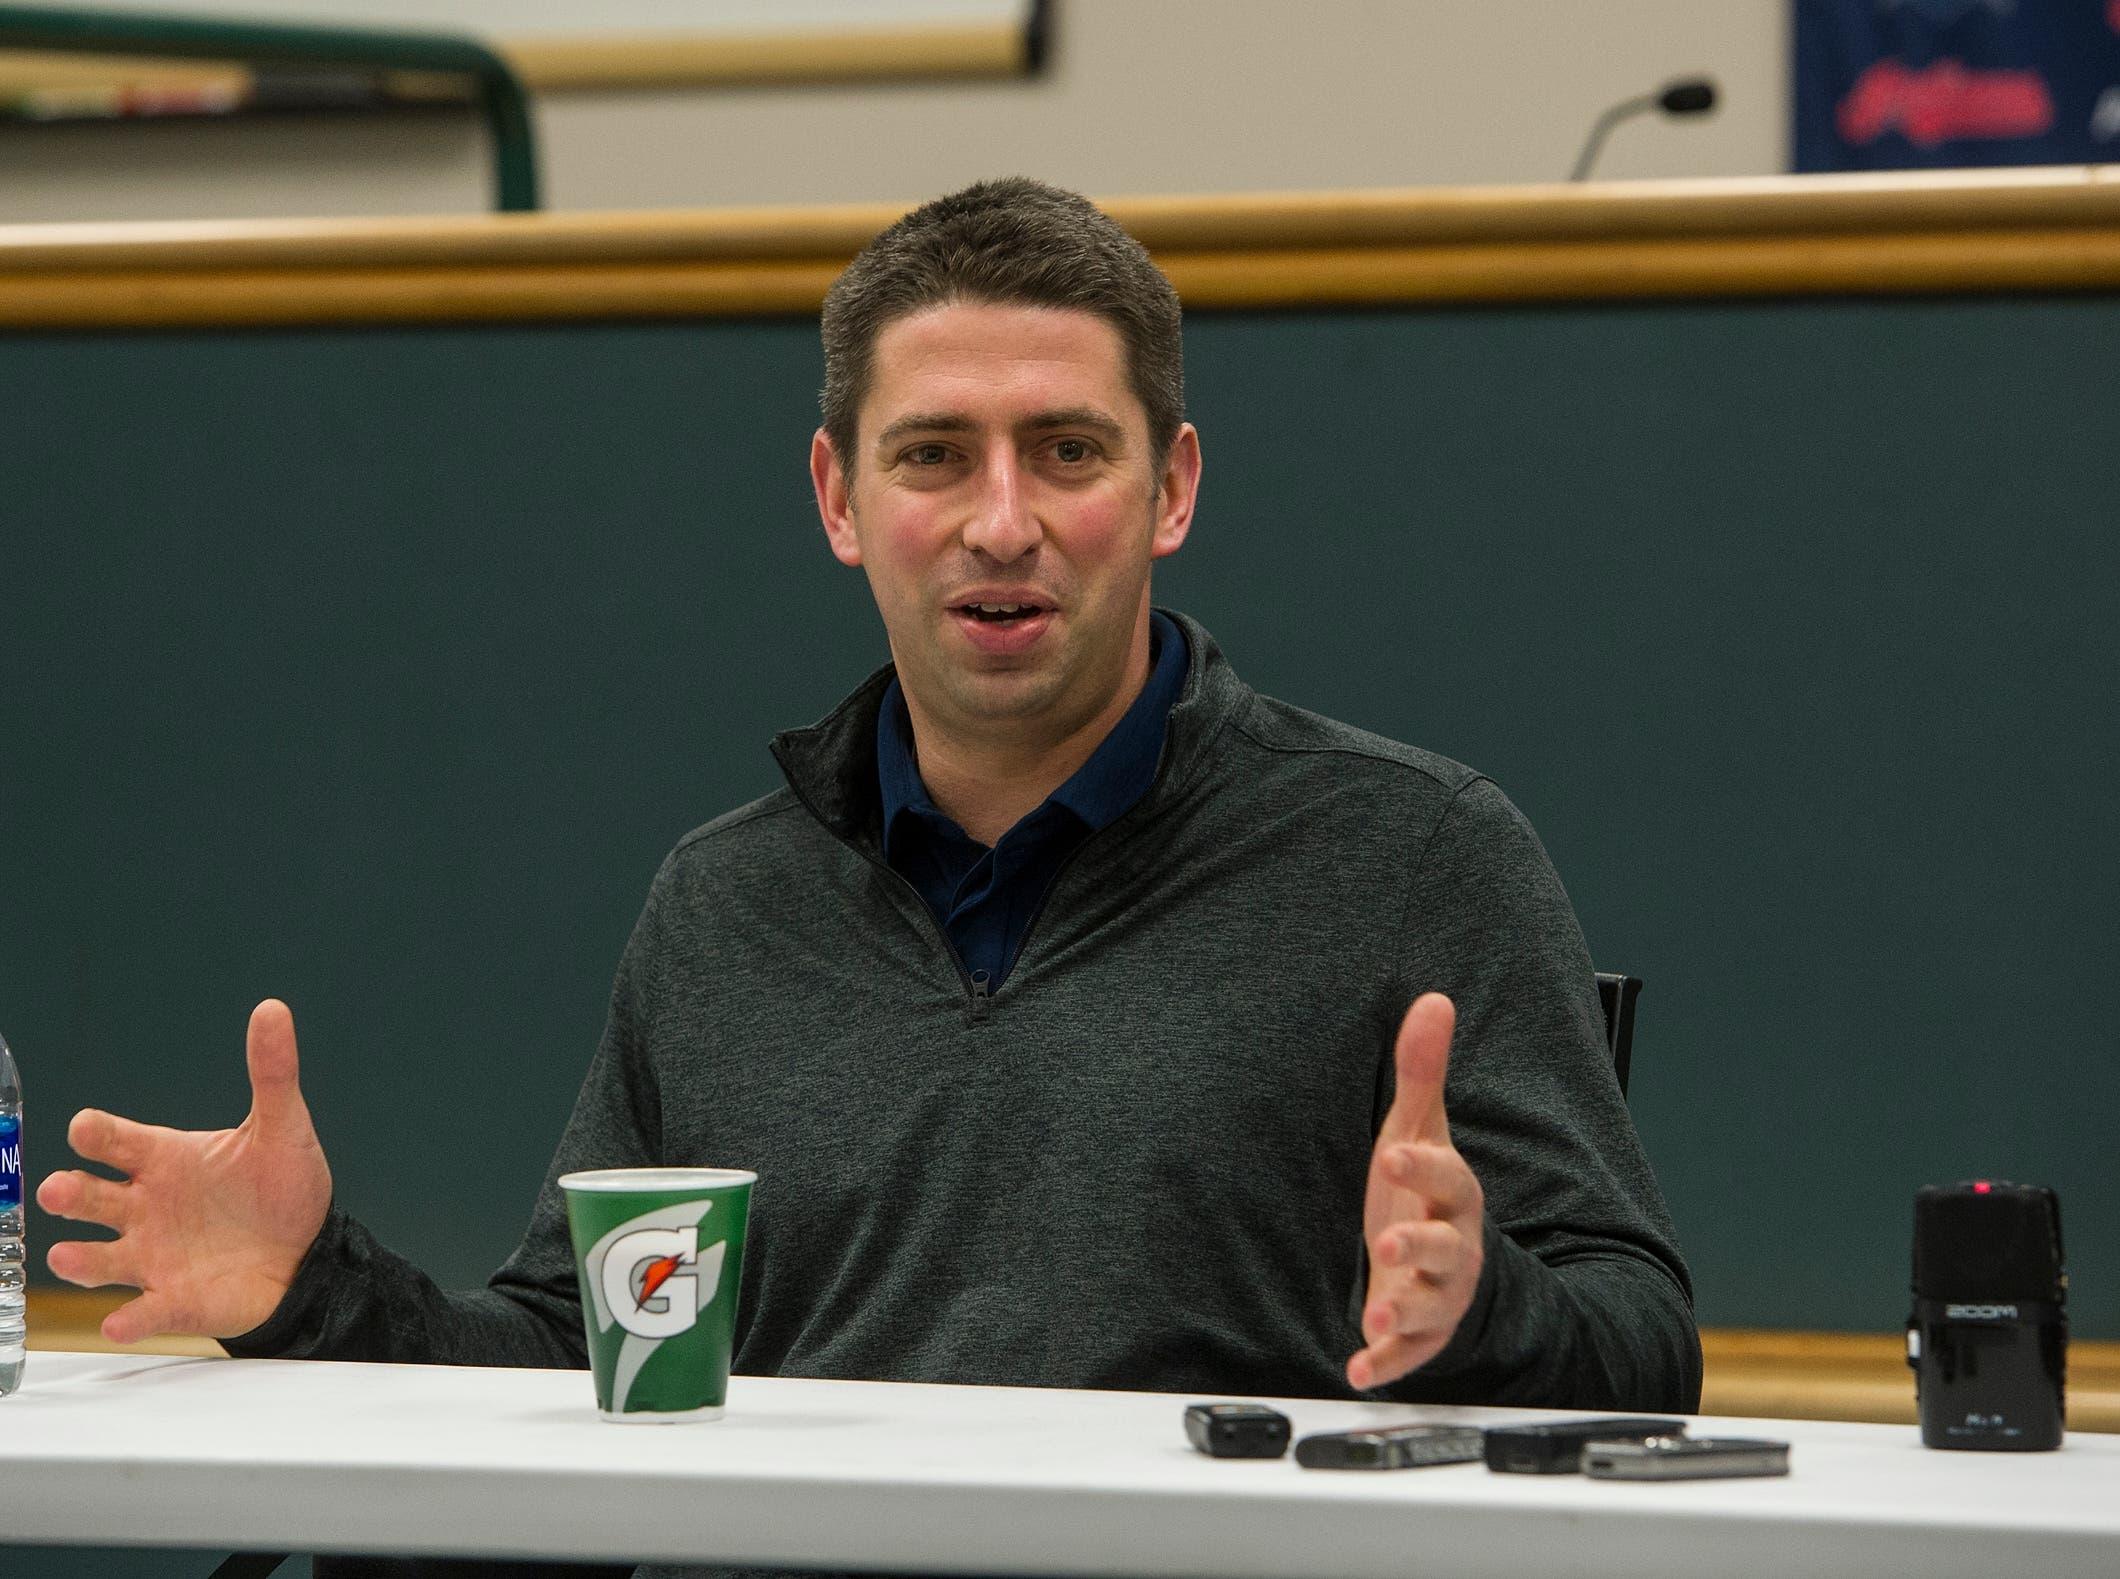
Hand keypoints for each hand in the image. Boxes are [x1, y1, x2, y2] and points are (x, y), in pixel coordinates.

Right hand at [37, 998, 333, 1344]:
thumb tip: (273, 1009)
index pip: (115, 1141)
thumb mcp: (283, 1128)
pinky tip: (121, 1320)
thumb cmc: (282, 1188)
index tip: (87, 1128)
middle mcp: (146, 1206)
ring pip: (100, 1260)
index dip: (98, 1134)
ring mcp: (152, 1255)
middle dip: (72, 1193)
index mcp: (164, 1160)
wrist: (308, 1252)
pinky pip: (145, 1311)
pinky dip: (131, 1317)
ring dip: (81, 1260)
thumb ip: (272, 1073)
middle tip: (61, 1189)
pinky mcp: (174, 1299)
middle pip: (91, 1198)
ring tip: (67, 1256)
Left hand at [1346, 992, 1485, 1390]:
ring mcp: (1441, 1293)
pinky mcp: (1422, 1333)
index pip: (1448, 1178)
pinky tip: (1358, 1365)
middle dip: (1419, 1245)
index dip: (1423, 1167)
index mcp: (1454, 1195)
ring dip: (1405, 1309)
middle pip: (1447, 1247)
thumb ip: (1423, 1072)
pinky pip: (1410, 1353)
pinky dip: (1386, 1362)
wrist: (1456, 1265)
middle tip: (1386, 1242)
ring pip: (1433, 1304)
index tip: (1392, 1155)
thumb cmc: (1429, 1190)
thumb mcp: (1423, 1132)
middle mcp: (1454, 1247)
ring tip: (1375, 1312)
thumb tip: (1433, 1000)